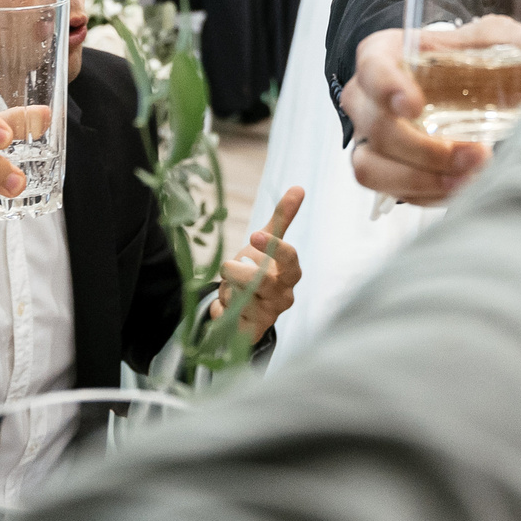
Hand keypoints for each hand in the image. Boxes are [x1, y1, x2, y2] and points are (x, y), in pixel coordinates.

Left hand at [217, 185, 304, 342]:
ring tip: (230, 289)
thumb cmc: (257, 272)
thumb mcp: (266, 244)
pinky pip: (229, 316)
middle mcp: (284, 297)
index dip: (273, 246)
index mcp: (290, 274)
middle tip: (227, 266)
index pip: (290, 259)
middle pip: (262, 280)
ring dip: (227, 290)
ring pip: (240, 297)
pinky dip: (221, 308)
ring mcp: (268, 317)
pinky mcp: (251, 333)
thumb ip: (282, 218)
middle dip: (239, 271)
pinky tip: (226, 307)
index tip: (254, 234)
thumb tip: (299, 187)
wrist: (243, 311)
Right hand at [343, 27, 489, 204]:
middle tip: (475, 152)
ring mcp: (369, 138)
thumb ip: (506, 40)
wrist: (456, 85)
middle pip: (375, 127)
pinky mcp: (382, 171)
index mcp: (382, 54)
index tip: (416, 106)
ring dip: (421, 180)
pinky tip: (463, 187)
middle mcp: (365, 97)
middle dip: (424, 149)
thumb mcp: (486, 37)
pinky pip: (394, 192)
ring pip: (371, 168)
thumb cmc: (464, 58)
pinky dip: (429, 196)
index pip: (372, 69)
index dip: (388, 88)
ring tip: (468, 179)